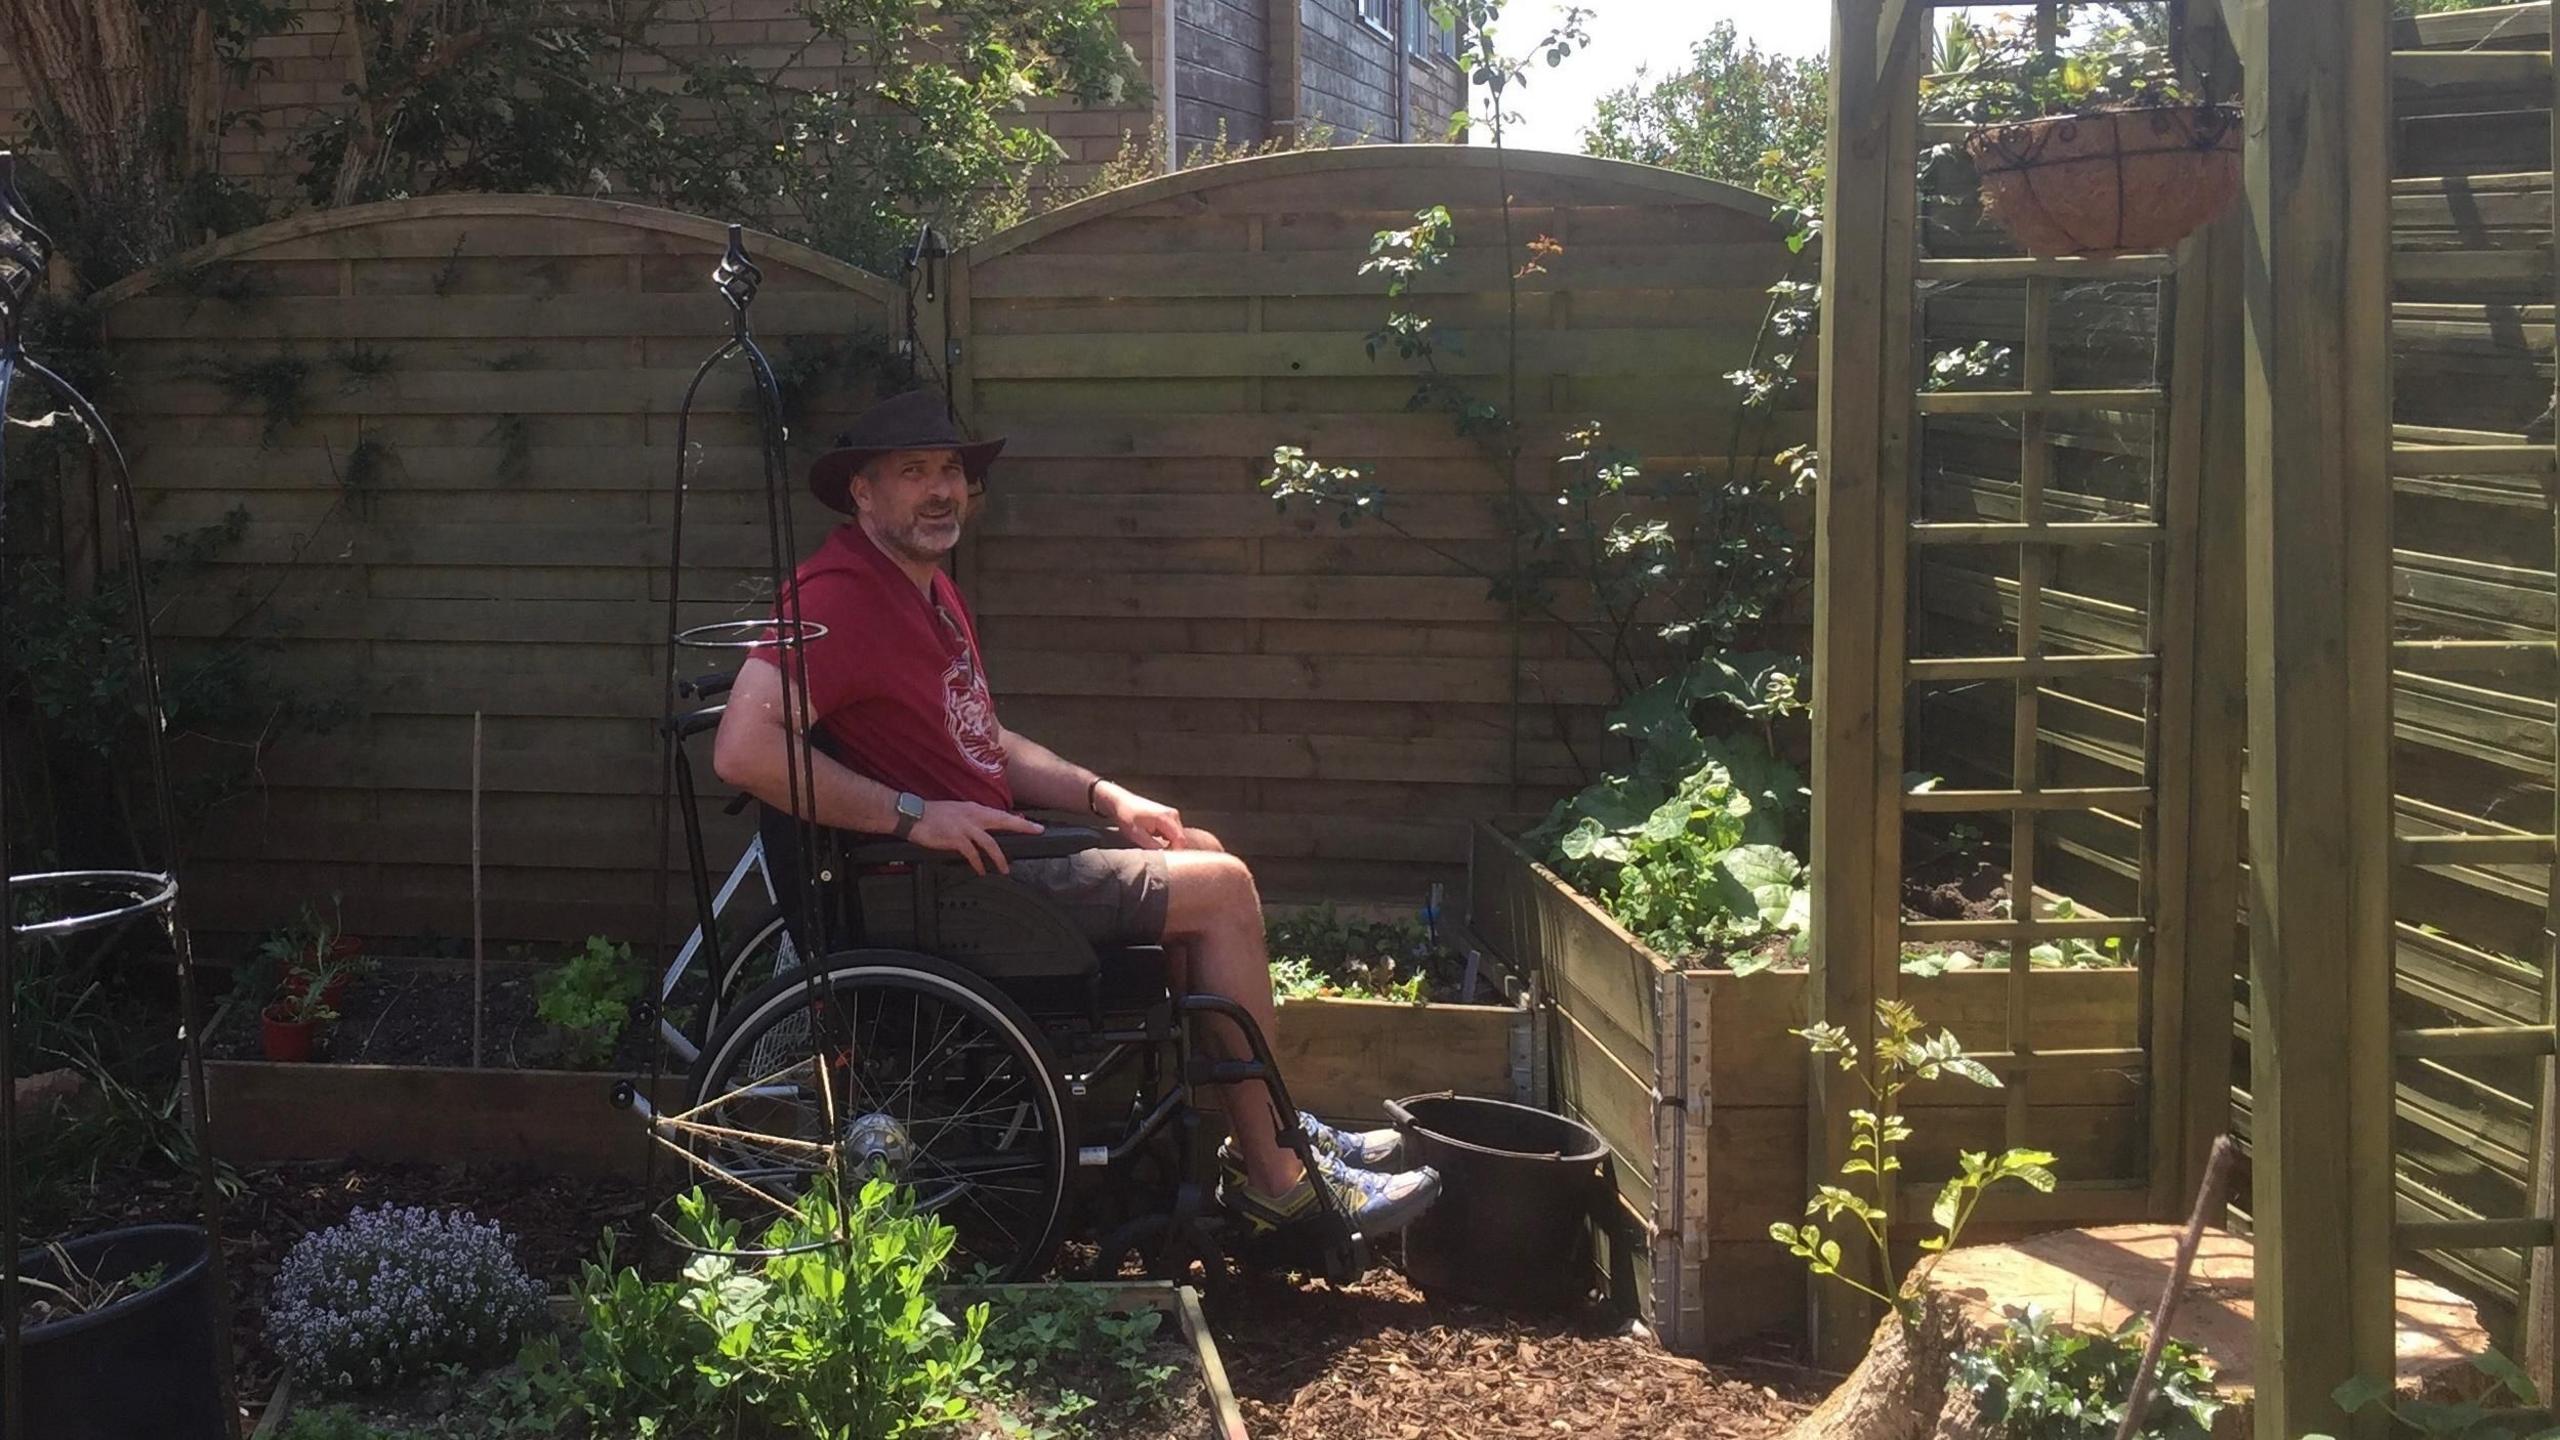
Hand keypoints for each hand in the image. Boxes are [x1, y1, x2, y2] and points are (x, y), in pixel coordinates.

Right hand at [910, 801, 1042, 874]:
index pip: (1001, 814)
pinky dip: (978, 863)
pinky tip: (981, 871)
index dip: (1018, 820)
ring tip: (1005, 869)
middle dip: (1022, 826)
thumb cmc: (932, 815)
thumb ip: (972, 819)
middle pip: (1003, 820)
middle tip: (1037, 831)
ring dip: (999, 857)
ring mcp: (964, 826)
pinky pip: (972, 853)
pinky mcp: (955, 838)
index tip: (1033, 825)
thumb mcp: (957, 812)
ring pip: (990, 842)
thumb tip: (986, 828)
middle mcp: (972, 815)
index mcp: (973, 809)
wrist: (912, 815)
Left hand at [1099, 783, 1183, 849]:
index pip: (1181, 841)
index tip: (1164, 859)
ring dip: (1167, 843)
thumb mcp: (1137, 834)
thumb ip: (1152, 846)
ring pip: (1176, 836)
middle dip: (1171, 848)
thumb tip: (1164, 856)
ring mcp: (1171, 814)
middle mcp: (1173, 814)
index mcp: (1166, 817)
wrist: (1120, 801)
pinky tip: (1153, 839)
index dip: (1175, 853)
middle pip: (1180, 839)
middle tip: (1156, 853)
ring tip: (1152, 844)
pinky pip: (1172, 832)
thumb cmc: (1126, 815)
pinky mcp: (1168, 816)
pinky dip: (1165, 839)